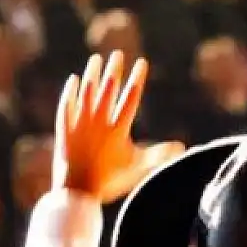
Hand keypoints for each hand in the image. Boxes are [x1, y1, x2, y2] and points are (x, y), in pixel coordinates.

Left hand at [53, 52, 168, 201]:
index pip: (131, 97)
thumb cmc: (110, 182)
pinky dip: (71, 91)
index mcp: (118, 129)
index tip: (141, 62)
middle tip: (118, 54)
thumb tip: (182, 147)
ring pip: (86, 92)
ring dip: (92, 74)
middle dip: (114, 70)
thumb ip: (159, 154)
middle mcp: (98, 122)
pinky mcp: (64, 129)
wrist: (76, 193)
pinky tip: (74, 80)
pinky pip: (67, 104)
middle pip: (108, 89)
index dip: (137, 79)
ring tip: (96, 59)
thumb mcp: (138, 168)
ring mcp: (79, 124)